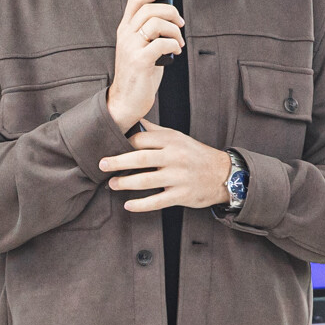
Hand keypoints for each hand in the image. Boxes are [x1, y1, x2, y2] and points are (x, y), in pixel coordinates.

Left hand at [100, 125, 233, 212]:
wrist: (223, 174)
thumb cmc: (194, 154)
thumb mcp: (177, 137)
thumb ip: (155, 130)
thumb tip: (133, 119)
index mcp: (172, 140)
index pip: (142, 140)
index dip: (123, 144)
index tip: (108, 148)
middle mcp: (175, 157)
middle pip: (140, 158)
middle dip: (117, 162)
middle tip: (101, 165)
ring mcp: (178, 177)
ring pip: (146, 181)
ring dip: (125, 183)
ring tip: (112, 184)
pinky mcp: (182, 195)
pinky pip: (157, 201)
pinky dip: (141, 204)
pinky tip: (128, 205)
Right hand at [106, 0, 183, 131]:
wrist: (125, 101)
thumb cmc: (137, 74)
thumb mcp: (140, 47)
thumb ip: (150, 32)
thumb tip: (171, 18)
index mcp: (125, 29)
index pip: (136, 0)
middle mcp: (126, 35)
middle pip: (150, 8)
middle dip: (172, 12)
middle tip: (180, 23)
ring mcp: (131, 47)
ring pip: (157, 23)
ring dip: (174, 30)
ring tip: (178, 42)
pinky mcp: (140, 61)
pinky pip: (162, 43)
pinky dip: (173, 45)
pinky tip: (175, 52)